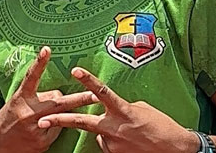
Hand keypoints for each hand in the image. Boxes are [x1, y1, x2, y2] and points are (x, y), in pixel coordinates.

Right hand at [0, 47, 97, 152]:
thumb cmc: (7, 121)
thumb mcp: (17, 104)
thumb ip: (35, 97)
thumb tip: (58, 95)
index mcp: (20, 99)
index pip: (31, 78)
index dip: (39, 63)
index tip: (47, 49)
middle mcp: (28, 112)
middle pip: (58, 102)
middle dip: (80, 98)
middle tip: (95, 94)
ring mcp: (36, 128)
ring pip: (61, 116)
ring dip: (66, 112)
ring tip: (77, 106)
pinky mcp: (42, 142)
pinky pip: (57, 130)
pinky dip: (56, 127)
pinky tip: (46, 128)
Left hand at [36, 66, 193, 152]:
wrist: (174, 150)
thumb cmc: (161, 126)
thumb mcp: (141, 109)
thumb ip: (120, 108)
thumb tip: (108, 112)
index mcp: (122, 110)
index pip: (101, 91)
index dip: (87, 80)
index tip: (74, 70)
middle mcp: (113, 128)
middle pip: (81, 122)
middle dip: (59, 121)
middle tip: (42, 120)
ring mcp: (112, 144)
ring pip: (98, 135)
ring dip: (106, 133)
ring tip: (129, 135)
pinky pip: (107, 146)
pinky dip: (114, 143)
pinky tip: (129, 143)